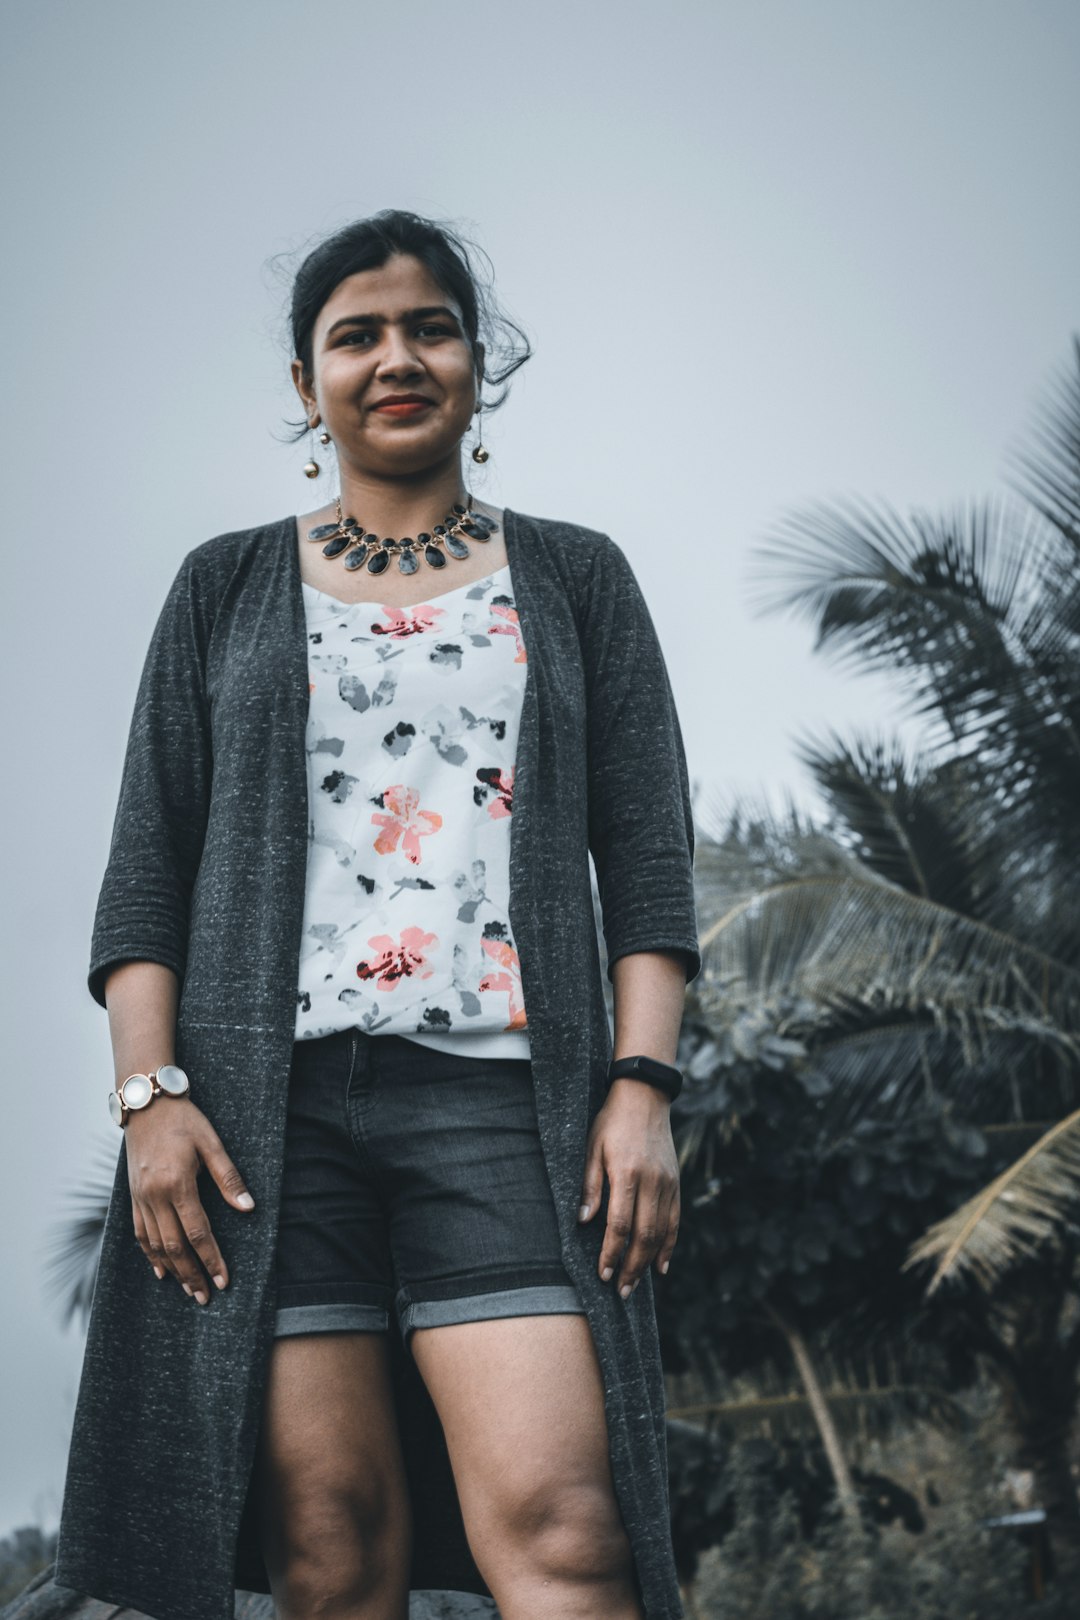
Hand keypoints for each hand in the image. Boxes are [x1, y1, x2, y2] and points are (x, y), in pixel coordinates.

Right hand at [124, 1095, 254, 1302]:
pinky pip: (139, 1233)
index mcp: (177, 1184)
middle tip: (205, 1297)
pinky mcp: (132, 1196)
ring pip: (155, 1245)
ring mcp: (140, 1198)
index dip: (212, 1259)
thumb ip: (229, 1177)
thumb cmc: (183, 1120)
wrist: (146, 1103)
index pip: (198, 1232)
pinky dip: (149, 1255)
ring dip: (172, 1270)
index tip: (223, 1280)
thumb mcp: (211, 1143)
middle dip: (191, 1274)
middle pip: (174, 1246)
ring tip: (187, 1289)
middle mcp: (154, 1196)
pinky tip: (160, 1270)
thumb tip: (248, 1208)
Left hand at [576, 1079, 679, 1296]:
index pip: (619, 1225)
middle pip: (644, 1235)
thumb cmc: (611, 1122)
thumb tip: (582, 1221)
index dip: (611, 1253)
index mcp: (628, 1173)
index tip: (603, 1274)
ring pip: (662, 1232)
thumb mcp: (591, 1147)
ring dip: (648, 1262)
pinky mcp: (676, 1183)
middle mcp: (652, 1182)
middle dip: (632, 1267)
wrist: (645, 1097)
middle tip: (621, 1291)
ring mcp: (668, 1183)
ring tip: (635, 1284)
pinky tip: (661, 1265)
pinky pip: (675, 1221)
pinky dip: (669, 1246)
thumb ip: (590, 1186)